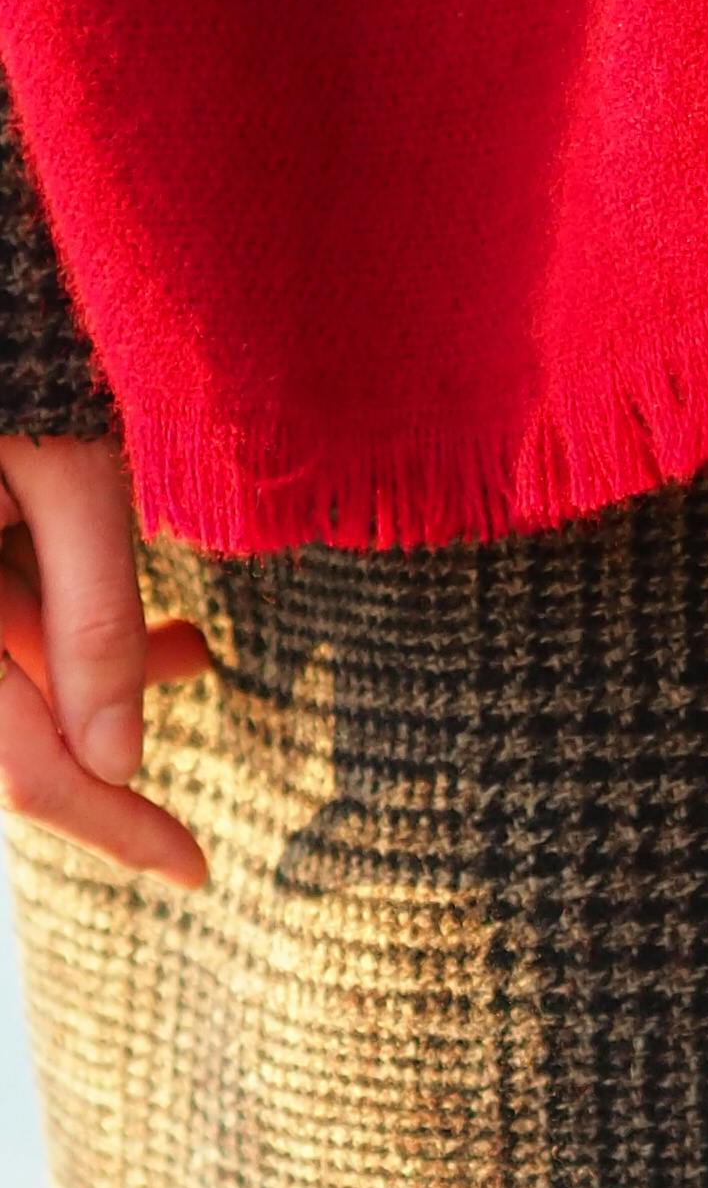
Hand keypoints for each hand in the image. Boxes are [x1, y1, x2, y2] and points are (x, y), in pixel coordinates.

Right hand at [0, 431, 210, 885]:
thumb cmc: (7, 318)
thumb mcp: (67, 461)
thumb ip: (94, 614)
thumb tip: (117, 761)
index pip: (20, 760)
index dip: (110, 823)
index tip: (197, 869)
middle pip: (5, 719)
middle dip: (107, 735)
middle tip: (207, 723)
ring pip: (8, 663)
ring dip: (95, 669)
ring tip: (195, 646)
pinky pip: (1, 606)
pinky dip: (65, 617)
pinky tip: (150, 619)